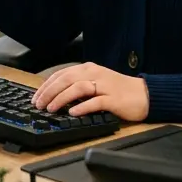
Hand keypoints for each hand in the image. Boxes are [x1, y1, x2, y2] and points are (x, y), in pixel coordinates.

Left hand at [32, 63, 149, 121]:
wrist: (145, 94)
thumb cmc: (119, 90)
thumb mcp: (96, 82)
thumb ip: (78, 85)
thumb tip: (55, 94)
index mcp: (88, 69)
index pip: (62, 74)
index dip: (46, 85)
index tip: (36, 97)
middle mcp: (95, 74)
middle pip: (67, 79)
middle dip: (49, 92)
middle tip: (39, 104)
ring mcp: (104, 86)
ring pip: (78, 88)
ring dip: (62, 98)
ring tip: (51, 108)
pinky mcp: (113, 99)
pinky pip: (95, 102)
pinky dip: (82, 107)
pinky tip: (73, 113)